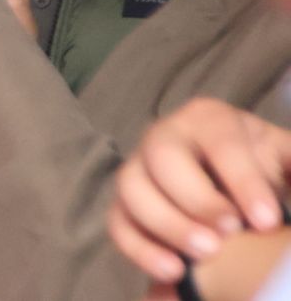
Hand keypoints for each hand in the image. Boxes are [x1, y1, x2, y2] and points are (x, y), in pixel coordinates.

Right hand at [109, 98, 290, 282]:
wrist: (236, 195)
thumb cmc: (263, 172)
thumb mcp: (285, 159)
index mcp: (209, 120)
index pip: (221, 142)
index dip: (242, 181)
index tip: (269, 221)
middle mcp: (165, 136)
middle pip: (164, 157)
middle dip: (197, 199)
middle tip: (231, 232)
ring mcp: (138, 169)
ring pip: (133, 188)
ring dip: (167, 224)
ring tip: (206, 255)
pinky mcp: (125, 205)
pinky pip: (118, 223)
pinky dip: (140, 249)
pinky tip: (173, 272)